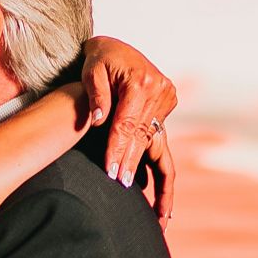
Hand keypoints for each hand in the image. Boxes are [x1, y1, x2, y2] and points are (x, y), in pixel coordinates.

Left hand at [80, 36, 177, 228]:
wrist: (114, 47)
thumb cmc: (96, 57)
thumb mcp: (91, 68)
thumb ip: (95, 92)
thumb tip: (98, 119)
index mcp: (141, 83)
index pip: (126, 125)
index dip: (117, 150)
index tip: (110, 172)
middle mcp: (160, 92)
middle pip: (141, 138)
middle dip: (130, 165)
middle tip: (118, 187)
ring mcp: (166, 100)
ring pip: (155, 144)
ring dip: (154, 176)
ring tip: (157, 210)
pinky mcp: (166, 107)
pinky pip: (161, 143)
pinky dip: (161, 170)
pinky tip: (163, 200)